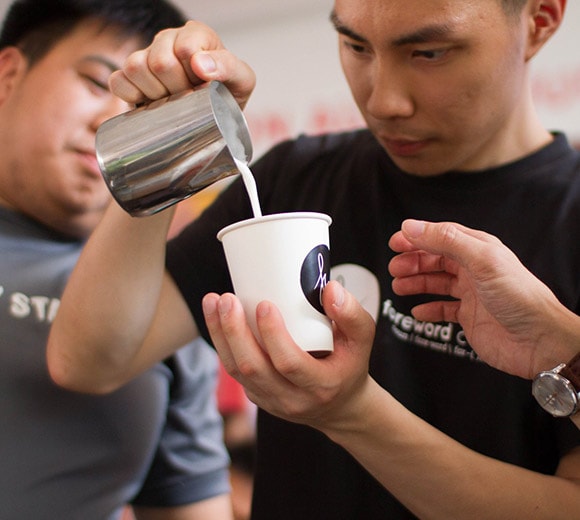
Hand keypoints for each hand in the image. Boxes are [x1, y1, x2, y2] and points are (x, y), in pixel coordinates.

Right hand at [110, 20, 254, 106]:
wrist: (214, 117)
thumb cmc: (227, 95)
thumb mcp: (241, 81)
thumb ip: (228, 67)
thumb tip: (199, 64)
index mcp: (196, 35)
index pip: (185, 47)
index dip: (193, 74)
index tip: (204, 87)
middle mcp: (168, 40)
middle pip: (160, 61)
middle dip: (177, 88)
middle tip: (189, 99)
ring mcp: (146, 56)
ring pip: (135, 68)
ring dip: (156, 93)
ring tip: (173, 102)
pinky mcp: (131, 77)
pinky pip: (119, 82)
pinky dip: (132, 96)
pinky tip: (150, 103)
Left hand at [201, 281, 375, 430]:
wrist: (340, 406)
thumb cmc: (350, 364)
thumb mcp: (362, 340)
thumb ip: (352, 314)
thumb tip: (330, 288)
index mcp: (320, 385)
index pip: (289, 363)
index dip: (273, 334)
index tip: (264, 304)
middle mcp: (292, 399)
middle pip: (253, 368)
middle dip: (235, 331)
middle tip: (227, 299)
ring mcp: (270, 401)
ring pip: (236, 371)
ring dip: (220, 335)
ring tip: (213, 302)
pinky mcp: (257, 396)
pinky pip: (233, 372)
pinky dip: (222, 343)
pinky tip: (216, 318)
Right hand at [388, 219, 578, 378]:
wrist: (539, 341)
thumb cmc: (520, 298)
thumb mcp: (481, 260)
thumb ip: (445, 240)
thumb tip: (412, 227)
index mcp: (479, 249)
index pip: (441, 236)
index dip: (417, 237)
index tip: (395, 242)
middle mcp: (474, 269)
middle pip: (435, 259)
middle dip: (412, 261)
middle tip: (395, 268)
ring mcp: (471, 294)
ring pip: (436, 283)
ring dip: (416, 282)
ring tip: (399, 286)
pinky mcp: (469, 317)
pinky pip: (442, 309)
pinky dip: (428, 309)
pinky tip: (417, 311)